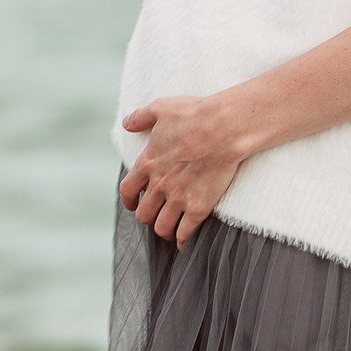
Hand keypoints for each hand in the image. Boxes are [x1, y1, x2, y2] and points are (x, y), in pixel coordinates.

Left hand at [116, 93, 255, 244]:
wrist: (224, 128)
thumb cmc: (194, 115)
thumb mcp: (160, 108)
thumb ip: (140, 117)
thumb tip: (126, 124)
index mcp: (147, 163)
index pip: (127, 190)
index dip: (129, 200)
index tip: (133, 204)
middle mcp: (159, 185)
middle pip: (144, 214)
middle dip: (148, 216)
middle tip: (156, 215)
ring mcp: (178, 198)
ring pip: (161, 228)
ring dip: (164, 230)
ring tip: (170, 229)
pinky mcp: (199, 207)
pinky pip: (184, 234)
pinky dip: (182, 241)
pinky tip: (184, 242)